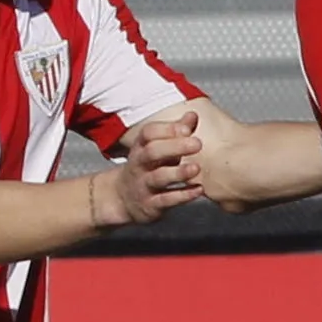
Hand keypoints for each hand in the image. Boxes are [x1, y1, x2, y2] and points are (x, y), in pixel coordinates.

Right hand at [95, 110, 202, 229]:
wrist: (122, 199)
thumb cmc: (147, 168)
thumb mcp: (157, 148)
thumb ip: (176, 133)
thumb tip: (193, 115)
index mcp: (141, 147)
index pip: (148, 133)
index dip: (167, 129)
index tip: (187, 128)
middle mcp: (139, 164)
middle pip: (152, 152)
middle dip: (174, 146)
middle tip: (197, 143)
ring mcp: (143, 185)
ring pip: (158, 177)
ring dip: (178, 173)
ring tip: (196, 168)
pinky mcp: (150, 205)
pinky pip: (166, 200)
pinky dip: (183, 196)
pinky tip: (198, 190)